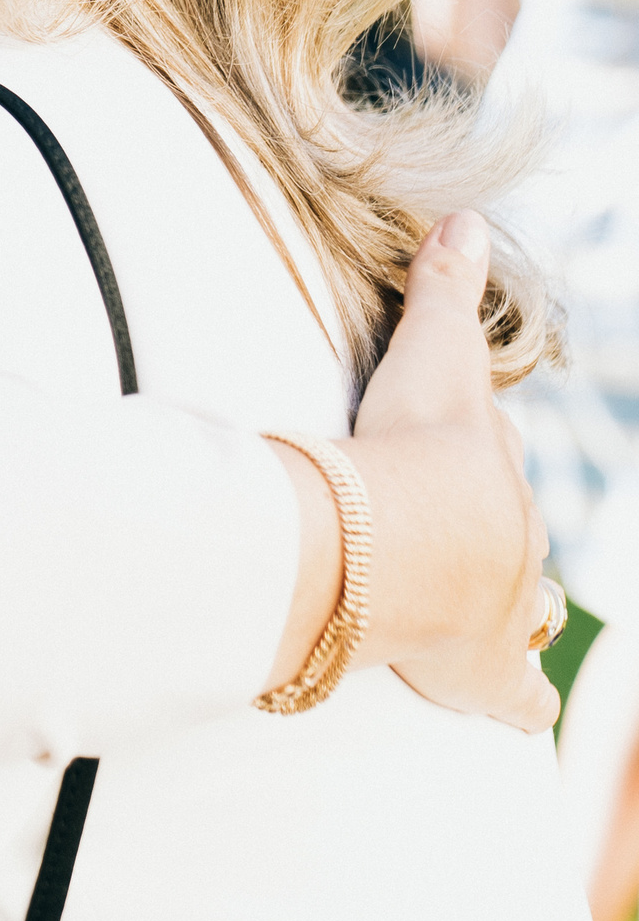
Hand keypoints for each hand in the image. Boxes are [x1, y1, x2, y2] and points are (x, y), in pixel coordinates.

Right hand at [349, 210, 557, 730]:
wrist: (394, 546)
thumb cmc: (408, 450)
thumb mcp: (432, 357)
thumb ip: (443, 289)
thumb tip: (468, 214)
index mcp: (495, 469)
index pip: (493, 452)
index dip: (474, 450)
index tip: (454, 450)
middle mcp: (513, 539)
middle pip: (510, 527)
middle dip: (488, 527)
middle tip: (452, 529)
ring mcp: (503, 610)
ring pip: (525, 606)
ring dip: (508, 606)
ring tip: (486, 608)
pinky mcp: (485, 674)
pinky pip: (518, 696)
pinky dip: (517, 700)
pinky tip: (516, 706)